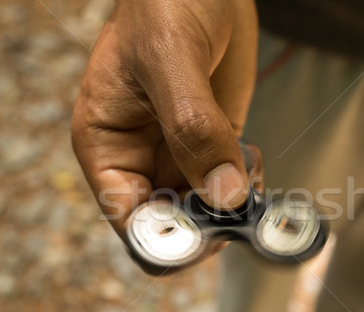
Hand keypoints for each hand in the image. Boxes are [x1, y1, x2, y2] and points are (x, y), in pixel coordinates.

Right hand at [71, 0, 257, 239]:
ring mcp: (180, 154)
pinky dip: (247, 187)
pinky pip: (229, 184)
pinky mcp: (214, 143)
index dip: (166, 237)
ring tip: (250, 177)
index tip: (209, 234)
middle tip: (241, 210)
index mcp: (108, 145)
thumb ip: (193, 127)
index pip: (129, 218)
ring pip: (204, 209)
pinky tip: (255, 163)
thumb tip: (224, 193)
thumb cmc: (164, 2)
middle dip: (206, 226)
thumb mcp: (171, 59)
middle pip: (170, 222)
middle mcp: (141, 158)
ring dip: (231, 209)